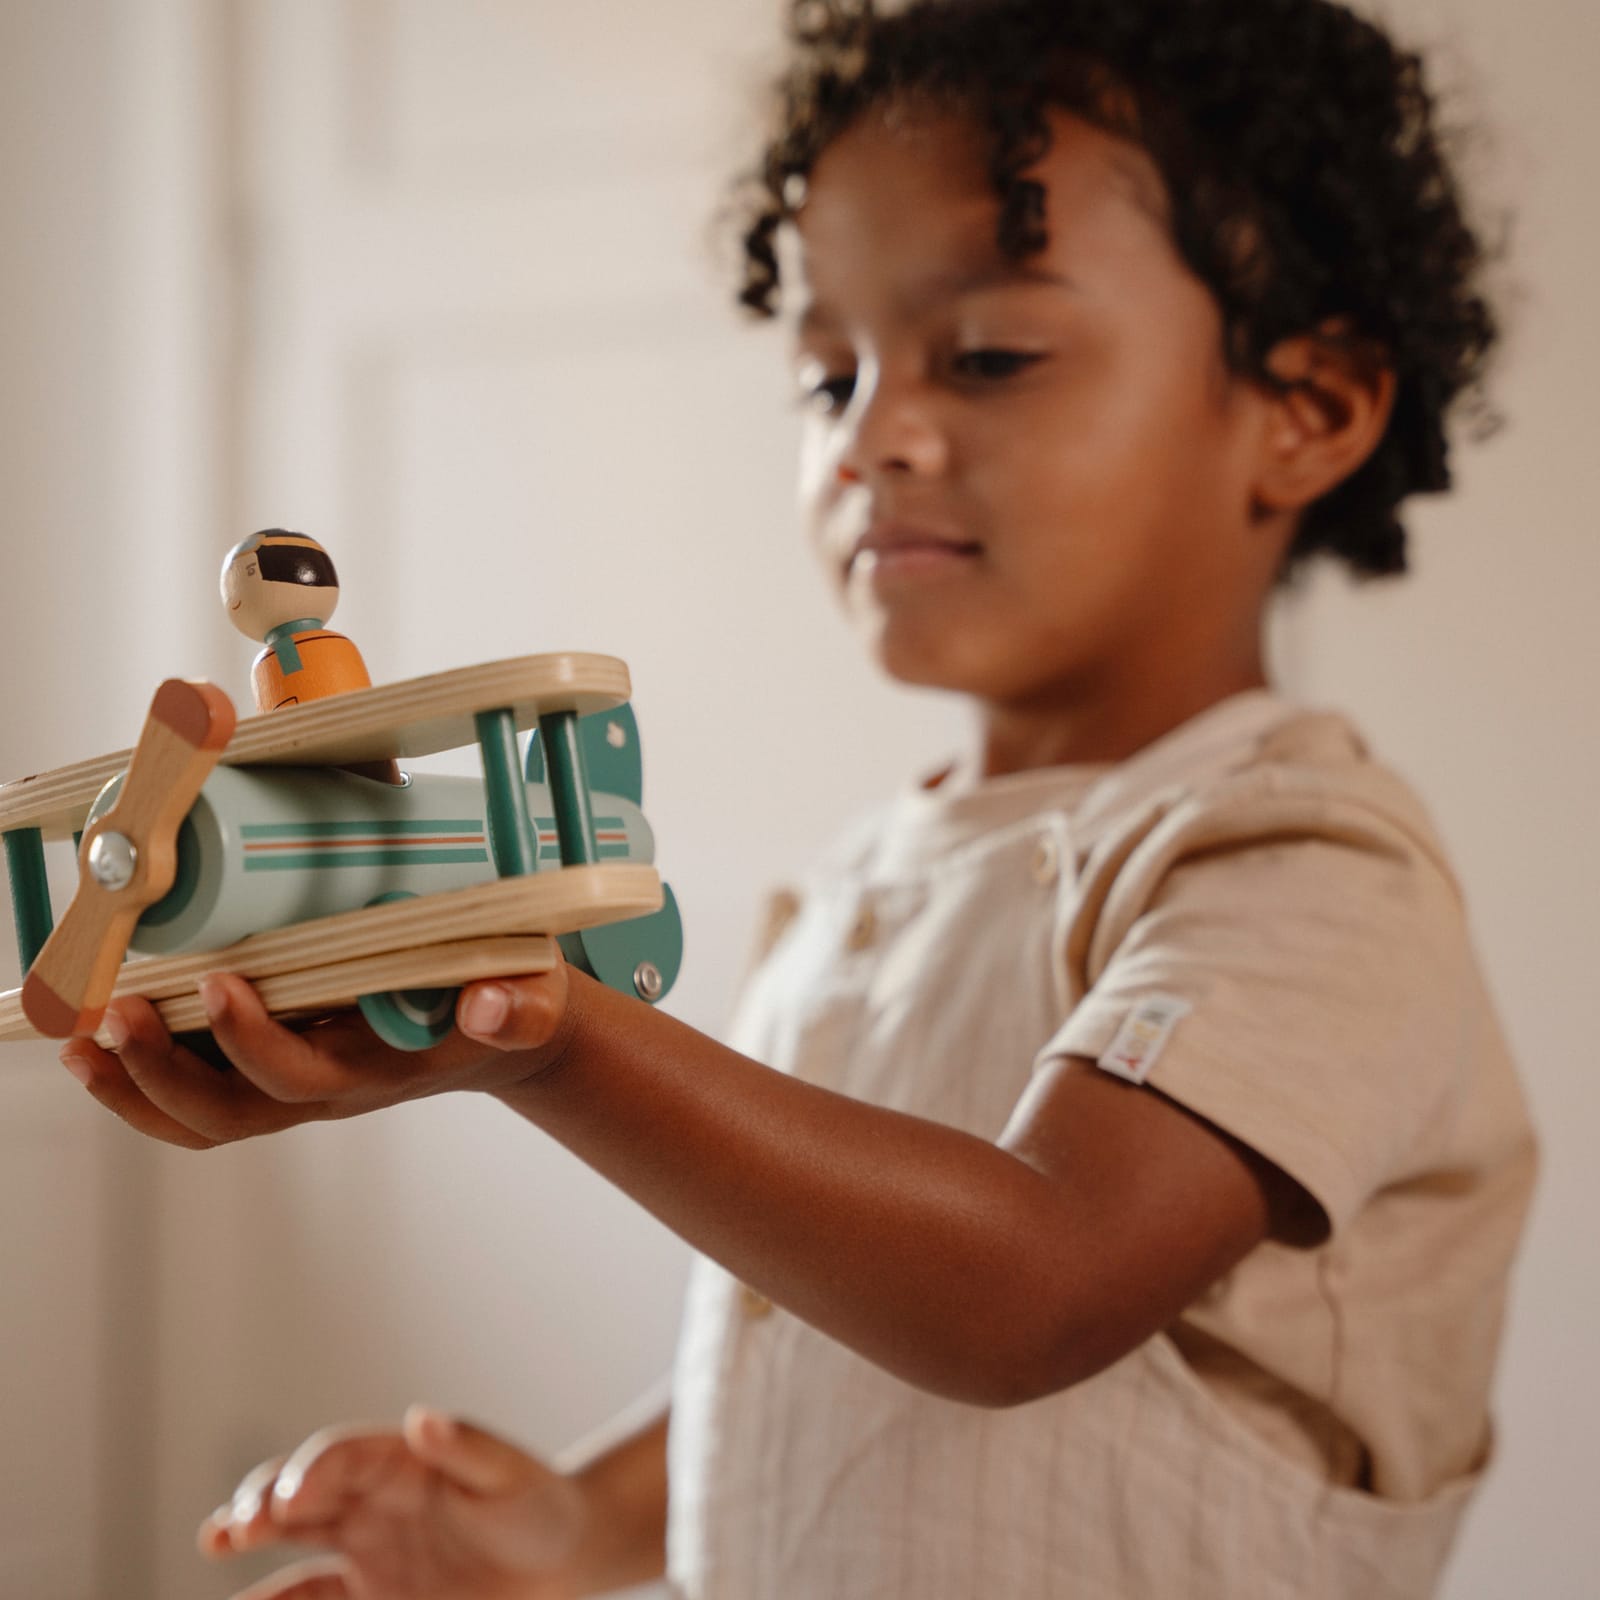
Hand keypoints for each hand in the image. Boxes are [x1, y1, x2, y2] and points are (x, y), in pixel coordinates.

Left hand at [54, 963, 575, 1149]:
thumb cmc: (512, 1004)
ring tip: (82, 1044)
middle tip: (121, 1012)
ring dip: (133, 1089)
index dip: (250, 1040)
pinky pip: (198, 1104)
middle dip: (164, 1071)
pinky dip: (142, 1085)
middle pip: (228, 1114)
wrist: (507, 1030)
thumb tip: (492, 1004)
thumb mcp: (533, 999)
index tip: (220, 981)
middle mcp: (329, 1092)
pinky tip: (102, 1048)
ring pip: (200, 1120)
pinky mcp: (278, 1076)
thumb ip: (519, 1006)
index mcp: (378, 1070)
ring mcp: (297, 1091)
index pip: (301, 1076)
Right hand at [200, 1405, 586, 1599]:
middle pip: (298, 1495)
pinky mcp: (371, 1596)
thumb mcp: (511, 1473)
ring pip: (291, 1548)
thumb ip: (467, 1446)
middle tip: (232, 1529)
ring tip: (213, 1546)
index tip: (289, 1499)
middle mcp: (369, 1501)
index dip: (310, 1473)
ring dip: (250, 1547)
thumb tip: (422, 1419)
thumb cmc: (536, 1502)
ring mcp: (364, 1550)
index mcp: (397, 1460)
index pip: (339, 1457)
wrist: (558, 1555)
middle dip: (258, 1504)